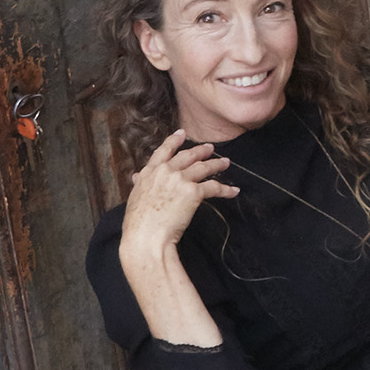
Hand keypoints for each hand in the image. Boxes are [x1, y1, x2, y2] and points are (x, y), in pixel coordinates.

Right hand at [121, 130, 234, 254]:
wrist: (146, 236)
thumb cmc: (138, 224)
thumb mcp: (135, 197)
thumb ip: (140, 184)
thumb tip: (137, 176)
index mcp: (149, 173)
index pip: (164, 151)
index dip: (174, 141)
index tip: (182, 133)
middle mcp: (165, 172)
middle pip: (188, 156)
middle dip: (201, 151)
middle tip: (210, 148)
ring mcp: (180, 180)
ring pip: (203, 167)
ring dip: (217, 164)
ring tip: (225, 162)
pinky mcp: (193, 192)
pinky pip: (214, 187)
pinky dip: (226, 190)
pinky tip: (233, 191)